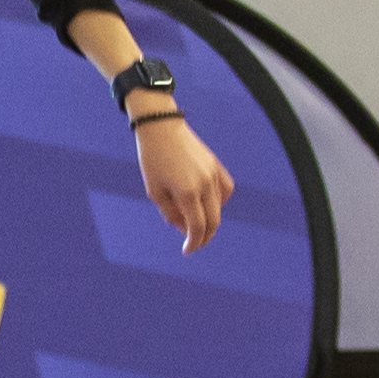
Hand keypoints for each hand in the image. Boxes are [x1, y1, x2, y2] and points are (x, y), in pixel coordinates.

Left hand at [134, 112, 232, 248]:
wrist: (161, 126)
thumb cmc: (152, 159)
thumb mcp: (154, 191)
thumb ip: (170, 213)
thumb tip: (185, 229)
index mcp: (187, 192)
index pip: (197, 227)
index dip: (194, 243)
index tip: (187, 251)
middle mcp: (205, 184)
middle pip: (213, 221)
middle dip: (204, 236)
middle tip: (193, 243)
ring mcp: (213, 173)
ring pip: (220, 207)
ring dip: (210, 219)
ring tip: (194, 220)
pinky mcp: (216, 165)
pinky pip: (226, 190)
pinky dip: (220, 201)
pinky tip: (207, 203)